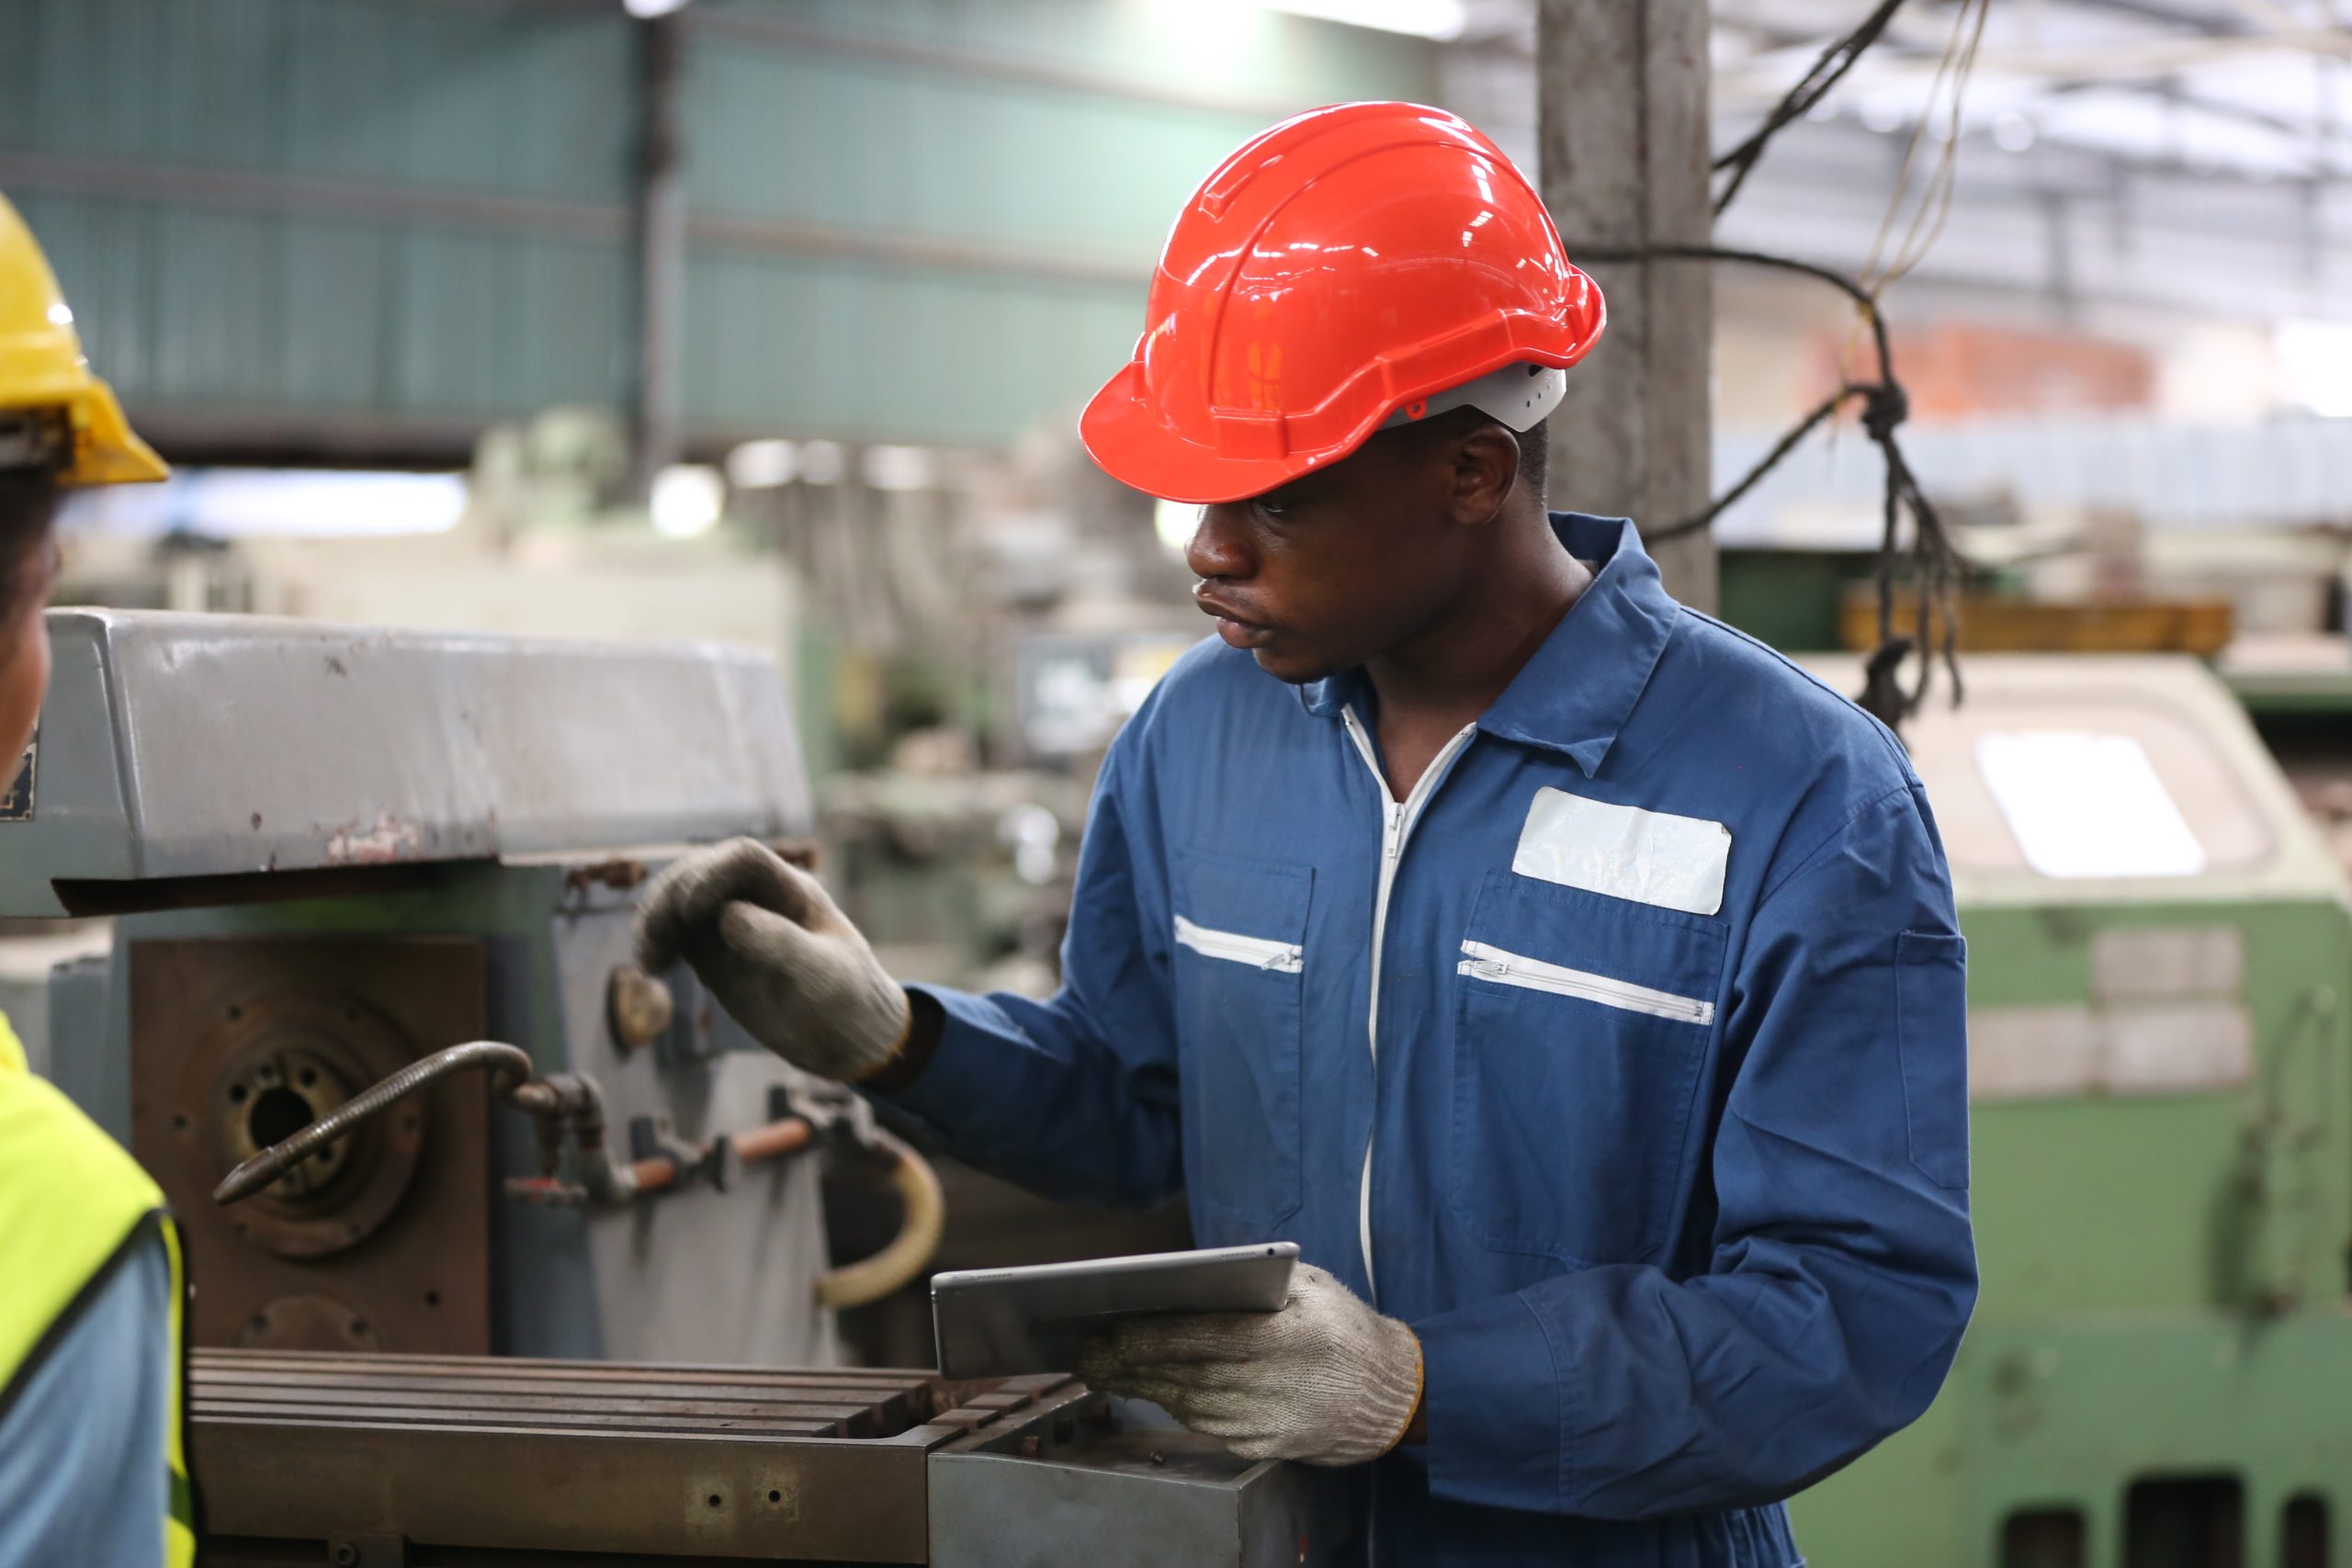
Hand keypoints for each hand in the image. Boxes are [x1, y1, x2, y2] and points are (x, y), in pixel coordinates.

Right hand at [634, 838, 908, 1081]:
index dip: (711, 873)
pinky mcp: (716, 955)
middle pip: (701, 873)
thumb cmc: (848, 1001)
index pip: (743, 858)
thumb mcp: (821, 975)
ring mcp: (734, 925)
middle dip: (673, 896)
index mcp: (792, 891)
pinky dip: (659, 944)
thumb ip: (780, 942)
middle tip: (657, 936)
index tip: (691, 910)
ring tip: (650, 958)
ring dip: (657, 920)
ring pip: (681, 903)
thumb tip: (729, 916)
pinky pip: (678, 936)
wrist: (850, 1040)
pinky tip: (652, 968)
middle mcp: (758, 900)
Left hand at [1078, 1264, 1421, 1466]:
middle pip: (1184, 1374)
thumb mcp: (1312, 1286)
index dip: (1152, 1337)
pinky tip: (1154, 1387)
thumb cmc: (1347, 1329)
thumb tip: (1195, 1278)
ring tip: (1108, 1367)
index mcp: (1283, 1337)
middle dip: (1131, 1363)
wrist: (1392, 1397)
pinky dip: (1175, 1403)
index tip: (1112, 1330)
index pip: (1202, 1337)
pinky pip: (1206, 1423)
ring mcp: (1265, 1421)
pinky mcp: (1262, 1445)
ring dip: (1145, 1384)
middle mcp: (1270, 1384)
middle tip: (1089, 1353)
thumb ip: (1258, 1282)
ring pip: (1188, 1402)